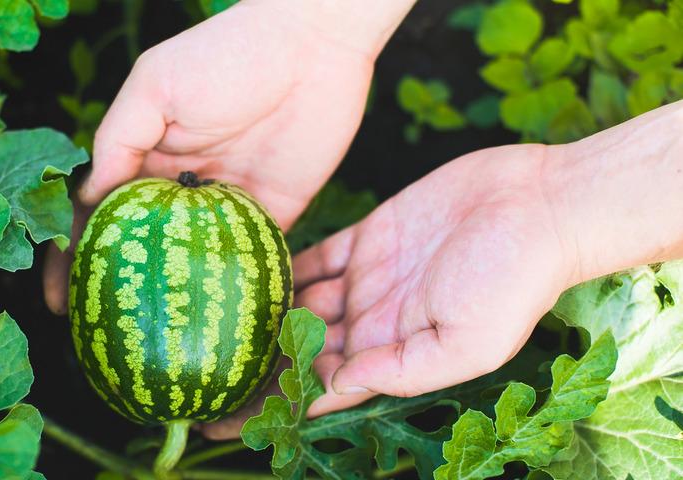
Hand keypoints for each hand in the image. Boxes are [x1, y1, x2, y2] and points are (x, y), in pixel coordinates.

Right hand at [44, 0, 392, 312]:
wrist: (312, 46)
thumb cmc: (225, 55)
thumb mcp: (154, 86)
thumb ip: (119, 141)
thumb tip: (88, 201)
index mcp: (147, 158)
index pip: (101, 216)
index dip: (75, 258)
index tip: (61, 303)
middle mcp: (182, 188)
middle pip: (143, 250)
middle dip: (121, 294)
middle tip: (102, 341)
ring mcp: (226, 203)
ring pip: (193, 264)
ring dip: (175, 302)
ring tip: (153, 348)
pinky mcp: (273, 212)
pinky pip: (251, 259)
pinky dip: (236, 290)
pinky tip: (220, 327)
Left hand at [205, 99, 682, 437]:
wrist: (538, 205)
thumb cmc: (516, 279)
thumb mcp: (469, 343)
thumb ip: (402, 368)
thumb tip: (337, 388)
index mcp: (392, 353)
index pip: (321, 388)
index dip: (275, 404)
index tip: (223, 419)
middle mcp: (374, 320)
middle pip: (301, 350)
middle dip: (256, 365)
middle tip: (199, 372)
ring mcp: (368, 278)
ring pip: (300, 303)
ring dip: (261, 314)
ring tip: (209, 324)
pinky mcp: (368, 237)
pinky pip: (314, 256)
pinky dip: (284, 266)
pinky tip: (245, 269)